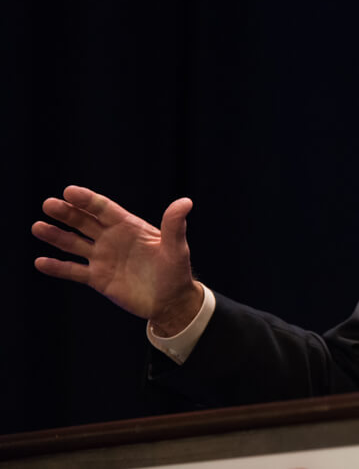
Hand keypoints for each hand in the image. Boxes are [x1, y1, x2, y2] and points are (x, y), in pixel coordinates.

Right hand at [32, 185, 202, 333]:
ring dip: (56, 236)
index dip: (87, 200)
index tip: (68, 191)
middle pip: (84, 222)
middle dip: (67, 213)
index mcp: (129, 227)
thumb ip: (174, 225)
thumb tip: (185, 202)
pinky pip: (74, 271)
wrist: (170, 301)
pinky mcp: (98, 278)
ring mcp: (103, 258)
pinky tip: (41, 262)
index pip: (104, 209)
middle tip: (48, 205)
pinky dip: (58, 267)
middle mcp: (112, 239)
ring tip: (37, 227)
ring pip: (74, 244)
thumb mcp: (176, 248)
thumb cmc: (176, 271)